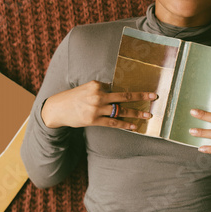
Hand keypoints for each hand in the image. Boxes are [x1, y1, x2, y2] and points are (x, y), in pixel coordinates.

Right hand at [41, 80, 156, 129]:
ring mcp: (96, 109)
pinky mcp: (93, 120)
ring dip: (136, 113)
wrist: (56, 109)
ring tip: (148, 115)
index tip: (144, 91)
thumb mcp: (86, 88)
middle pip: (124, 96)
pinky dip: (125, 125)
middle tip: (154, 96)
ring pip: (121, 111)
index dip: (129, 91)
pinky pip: (113, 123)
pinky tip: (134, 126)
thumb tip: (115, 92)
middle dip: (140, 96)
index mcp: (96, 85)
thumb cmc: (72, 98)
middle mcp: (97, 95)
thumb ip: (100, 89)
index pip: (116, 87)